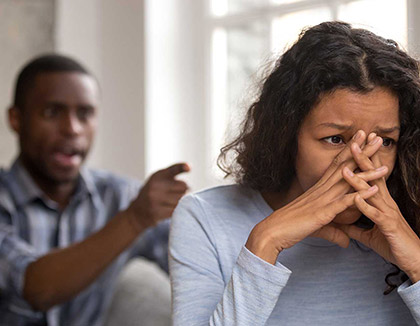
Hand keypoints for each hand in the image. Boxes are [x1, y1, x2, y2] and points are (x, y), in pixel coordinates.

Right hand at [126, 163, 189, 231]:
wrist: (137, 211)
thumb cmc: (154, 192)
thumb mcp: (160, 178)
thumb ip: (174, 170)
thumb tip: (189, 167)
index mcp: (157, 175)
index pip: (174, 169)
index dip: (183, 167)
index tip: (189, 167)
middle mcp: (155, 186)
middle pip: (184, 187)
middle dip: (183, 190)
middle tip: (175, 194)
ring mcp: (155, 199)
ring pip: (181, 199)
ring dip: (180, 201)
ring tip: (171, 202)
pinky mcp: (157, 212)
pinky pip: (176, 210)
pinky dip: (176, 210)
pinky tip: (169, 209)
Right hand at [246, 130, 387, 263]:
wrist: (273, 231)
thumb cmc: (291, 227)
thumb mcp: (318, 228)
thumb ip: (335, 232)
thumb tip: (346, 241)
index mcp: (319, 189)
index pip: (337, 165)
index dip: (349, 151)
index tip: (361, 139)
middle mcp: (321, 190)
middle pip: (345, 166)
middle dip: (362, 152)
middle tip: (376, 137)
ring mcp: (322, 200)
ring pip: (348, 182)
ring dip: (367, 172)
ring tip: (384, 164)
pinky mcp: (322, 213)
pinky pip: (344, 202)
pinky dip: (360, 195)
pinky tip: (374, 189)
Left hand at [339, 135, 419, 282]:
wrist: (415, 261)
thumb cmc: (394, 245)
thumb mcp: (370, 235)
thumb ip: (355, 227)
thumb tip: (341, 225)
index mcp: (381, 201)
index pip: (371, 176)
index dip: (364, 160)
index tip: (356, 144)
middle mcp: (386, 203)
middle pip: (373, 177)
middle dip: (363, 159)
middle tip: (354, 142)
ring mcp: (388, 213)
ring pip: (372, 193)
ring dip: (359, 180)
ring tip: (346, 168)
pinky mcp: (389, 226)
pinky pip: (376, 215)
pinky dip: (365, 206)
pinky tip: (356, 198)